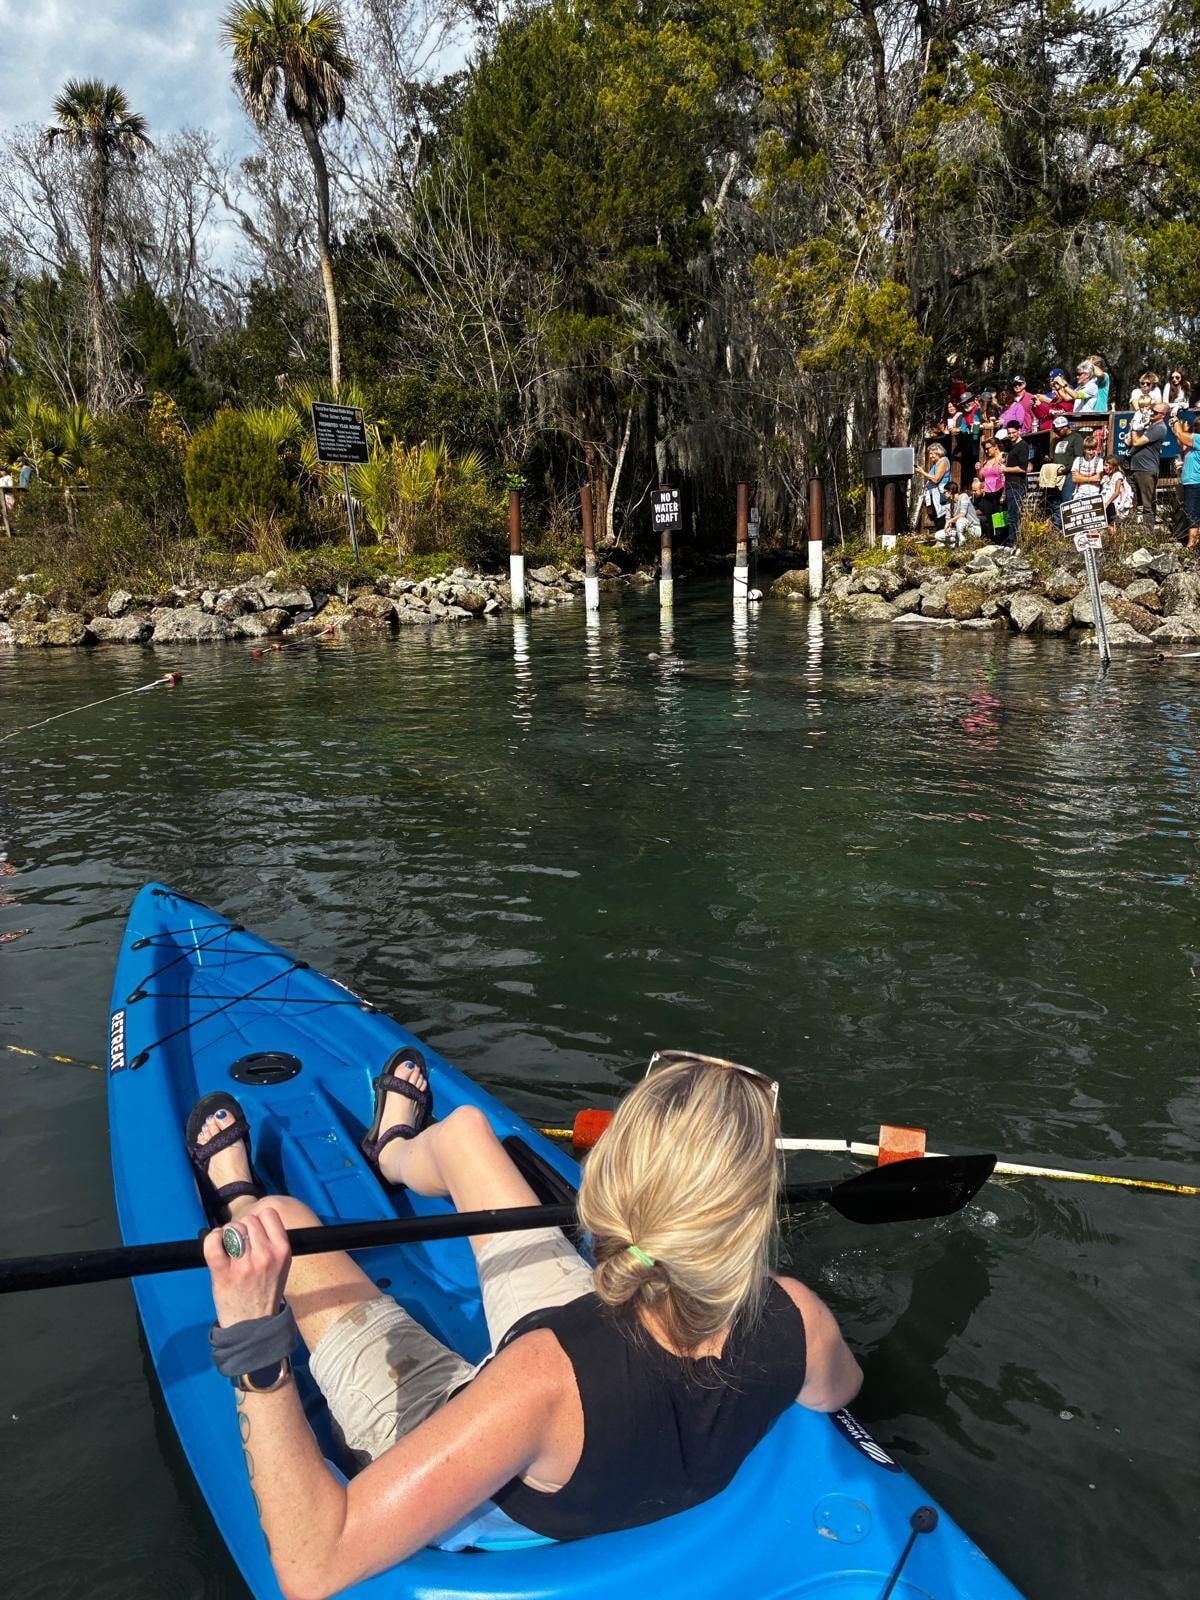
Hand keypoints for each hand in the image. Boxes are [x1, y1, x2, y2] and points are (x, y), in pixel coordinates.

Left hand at [203, 1206, 291, 1328]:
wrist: (253, 1325)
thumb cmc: (266, 1292)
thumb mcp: (282, 1266)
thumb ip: (273, 1242)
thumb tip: (253, 1221)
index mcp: (282, 1251)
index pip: (269, 1214)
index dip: (259, 1220)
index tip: (254, 1231)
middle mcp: (265, 1255)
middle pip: (249, 1220)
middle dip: (243, 1228)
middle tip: (241, 1244)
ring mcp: (244, 1265)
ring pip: (233, 1228)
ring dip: (228, 1234)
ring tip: (229, 1247)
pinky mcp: (223, 1273)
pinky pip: (214, 1244)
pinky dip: (212, 1239)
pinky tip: (216, 1243)